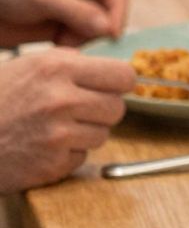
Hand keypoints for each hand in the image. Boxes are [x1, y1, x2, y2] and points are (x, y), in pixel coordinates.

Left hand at [0, 0, 127, 44]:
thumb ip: (77, 11)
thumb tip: (110, 29)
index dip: (119, 8)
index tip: (112, 33)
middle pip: (111, 7)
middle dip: (100, 26)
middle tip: (84, 40)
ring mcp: (75, 3)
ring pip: (99, 24)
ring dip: (87, 36)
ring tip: (64, 42)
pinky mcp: (66, 20)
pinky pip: (84, 34)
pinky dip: (77, 42)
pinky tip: (59, 44)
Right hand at [0, 50, 133, 189]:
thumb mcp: (25, 66)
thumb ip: (68, 64)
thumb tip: (109, 68)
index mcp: (57, 68)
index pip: (123, 75)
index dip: (117, 83)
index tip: (109, 88)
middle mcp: (61, 99)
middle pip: (117, 108)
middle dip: (100, 110)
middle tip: (74, 111)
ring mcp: (58, 134)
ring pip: (102, 135)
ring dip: (83, 133)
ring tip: (51, 128)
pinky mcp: (53, 163)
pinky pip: (82, 157)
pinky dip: (66, 155)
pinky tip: (41, 146)